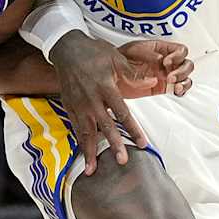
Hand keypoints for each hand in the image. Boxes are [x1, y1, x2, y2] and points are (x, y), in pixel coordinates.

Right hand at [49, 33, 152, 171]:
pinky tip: (83, 155)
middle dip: (114, 145)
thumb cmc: (94, 52)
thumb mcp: (116, 58)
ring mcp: (78, 104)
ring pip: (85, 132)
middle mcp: (91, 99)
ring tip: (92, 170)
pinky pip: (75, 127)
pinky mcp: (68, 106)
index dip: (133, 129)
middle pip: (105, 126)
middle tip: (122, 161)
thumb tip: (152, 82)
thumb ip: (133, 74)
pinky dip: (80, 142)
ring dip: (89, 152)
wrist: (66, 49)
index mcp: (105, 87)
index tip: (142, 144)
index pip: (122, 113)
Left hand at [115, 40, 194, 97]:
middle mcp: (167, 62)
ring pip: (186, 77)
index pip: (180, 50)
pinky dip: (181, 90)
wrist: (110, 75)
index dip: (177, 56)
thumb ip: (146, 54)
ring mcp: (167, 75)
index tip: (166, 62)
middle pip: (186, 64)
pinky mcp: (163, 88)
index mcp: (162, 49)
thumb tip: (161, 58)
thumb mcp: (131, 51)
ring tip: (175, 86)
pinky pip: (179, 89)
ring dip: (184, 81)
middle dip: (181, 71)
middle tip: (170, 77)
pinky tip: (176, 91)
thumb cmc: (120, 58)